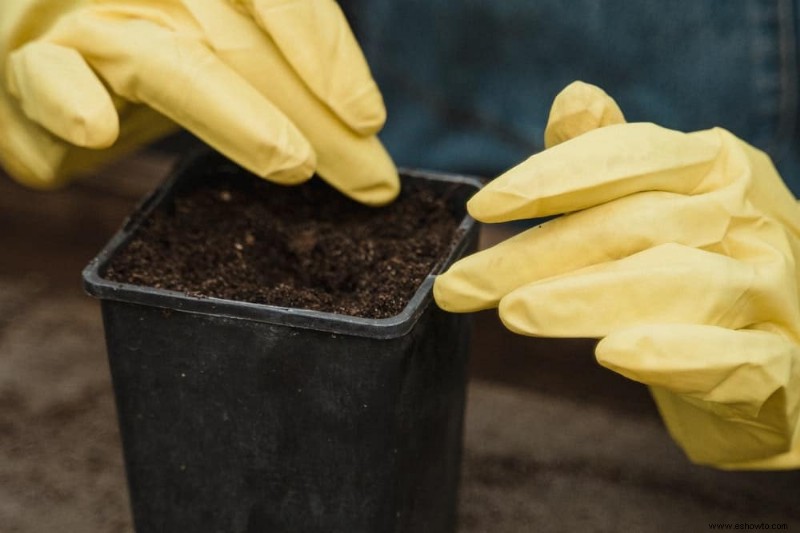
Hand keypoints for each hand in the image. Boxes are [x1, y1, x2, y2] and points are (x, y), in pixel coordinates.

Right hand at [0, 0, 397, 204]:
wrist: (45, 38)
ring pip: (164, 64)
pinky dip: (64, 102)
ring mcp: (85, 24)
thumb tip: (368, 152)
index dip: (324, 49)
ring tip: (292, 163)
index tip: (368, 118)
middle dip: (311, 117)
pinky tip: (95, 131)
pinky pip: (46, 81)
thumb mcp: (224, 52)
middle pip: (240, 46)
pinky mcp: (30, 69)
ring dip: (230, 113)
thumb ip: (284, 86)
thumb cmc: (151, 47)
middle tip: (369, 181)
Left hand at [434, 81, 799, 468]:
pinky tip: (614, 354)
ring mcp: (773, 293)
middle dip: (537, 255)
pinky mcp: (783, 370)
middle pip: (633, 225)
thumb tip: (572, 98)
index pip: (632, 157)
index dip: (555, 176)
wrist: (785, 357)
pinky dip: (677, 356)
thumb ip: (615, 159)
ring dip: (591, 296)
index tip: (482, 207)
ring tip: (514, 313)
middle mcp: (750, 219)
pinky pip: (738, 362)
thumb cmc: (704, 269)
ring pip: (681, 284)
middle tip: (458, 286)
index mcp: (718, 170)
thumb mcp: (664, 204)